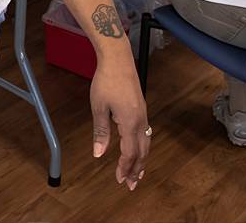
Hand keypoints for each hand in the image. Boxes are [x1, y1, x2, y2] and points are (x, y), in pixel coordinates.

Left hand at [90, 57, 150, 190]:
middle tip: (132, 185)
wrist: (118, 59)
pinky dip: (142, 147)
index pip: (130, 153)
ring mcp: (143, 114)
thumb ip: (100, 132)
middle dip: (137, 169)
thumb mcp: (99, 107)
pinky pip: (145, 134)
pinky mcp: (141, 109)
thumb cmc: (106, 81)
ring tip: (138, 173)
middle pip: (142, 151)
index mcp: (130, 122)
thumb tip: (99, 153)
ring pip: (146, 143)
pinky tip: (138, 149)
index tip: (120, 180)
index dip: (125, 168)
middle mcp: (140, 120)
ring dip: (142, 160)